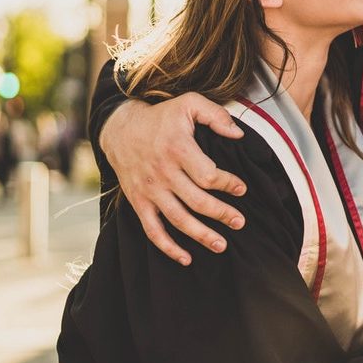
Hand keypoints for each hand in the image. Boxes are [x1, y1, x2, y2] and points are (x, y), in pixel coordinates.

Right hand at [100, 94, 247, 264]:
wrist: (120, 128)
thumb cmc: (162, 117)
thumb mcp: (189, 104)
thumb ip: (216, 115)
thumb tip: (239, 133)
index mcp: (178, 149)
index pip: (207, 175)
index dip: (227, 184)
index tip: (242, 189)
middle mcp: (163, 173)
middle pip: (196, 201)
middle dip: (221, 214)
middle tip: (240, 222)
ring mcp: (150, 190)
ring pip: (178, 219)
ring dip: (201, 235)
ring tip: (222, 245)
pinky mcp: (139, 202)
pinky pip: (152, 230)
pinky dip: (168, 247)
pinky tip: (186, 258)